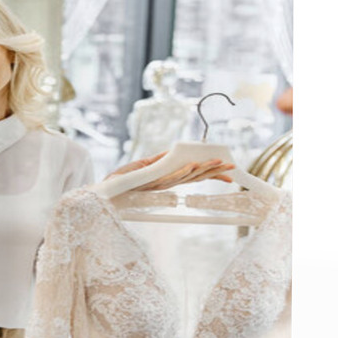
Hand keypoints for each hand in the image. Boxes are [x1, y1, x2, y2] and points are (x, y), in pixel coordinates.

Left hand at [104, 151, 234, 191]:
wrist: (107, 187)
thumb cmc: (125, 176)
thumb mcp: (146, 165)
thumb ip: (161, 159)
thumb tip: (175, 151)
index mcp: (169, 179)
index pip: (196, 176)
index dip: (212, 174)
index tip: (229, 171)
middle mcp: (168, 184)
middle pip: (196, 177)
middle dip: (214, 171)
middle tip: (231, 166)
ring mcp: (161, 185)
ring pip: (186, 178)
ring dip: (202, 170)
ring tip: (216, 163)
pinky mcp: (151, 184)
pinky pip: (170, 177)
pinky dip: (182, 171)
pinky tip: (192, 165)